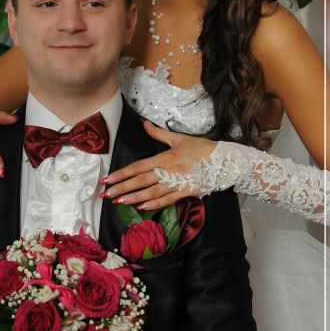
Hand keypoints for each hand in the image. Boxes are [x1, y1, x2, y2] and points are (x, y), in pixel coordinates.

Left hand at [100, 121, 216, 209]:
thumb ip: (158, 133)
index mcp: (165, 158)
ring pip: (150, 192)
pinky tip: (142, 208)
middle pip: (140, 181)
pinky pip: (167, 200)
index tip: (108, 179)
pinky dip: (154, 204)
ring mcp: (176, 184)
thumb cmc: (201, 148)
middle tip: (105, 194)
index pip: (138, 167)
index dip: (121, 173)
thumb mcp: (178, 139)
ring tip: (118, 201)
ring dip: (133, 197)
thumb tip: (143, 123)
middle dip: (121, 188)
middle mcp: (168, 172)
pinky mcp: (185, 193)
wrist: (224, 161)